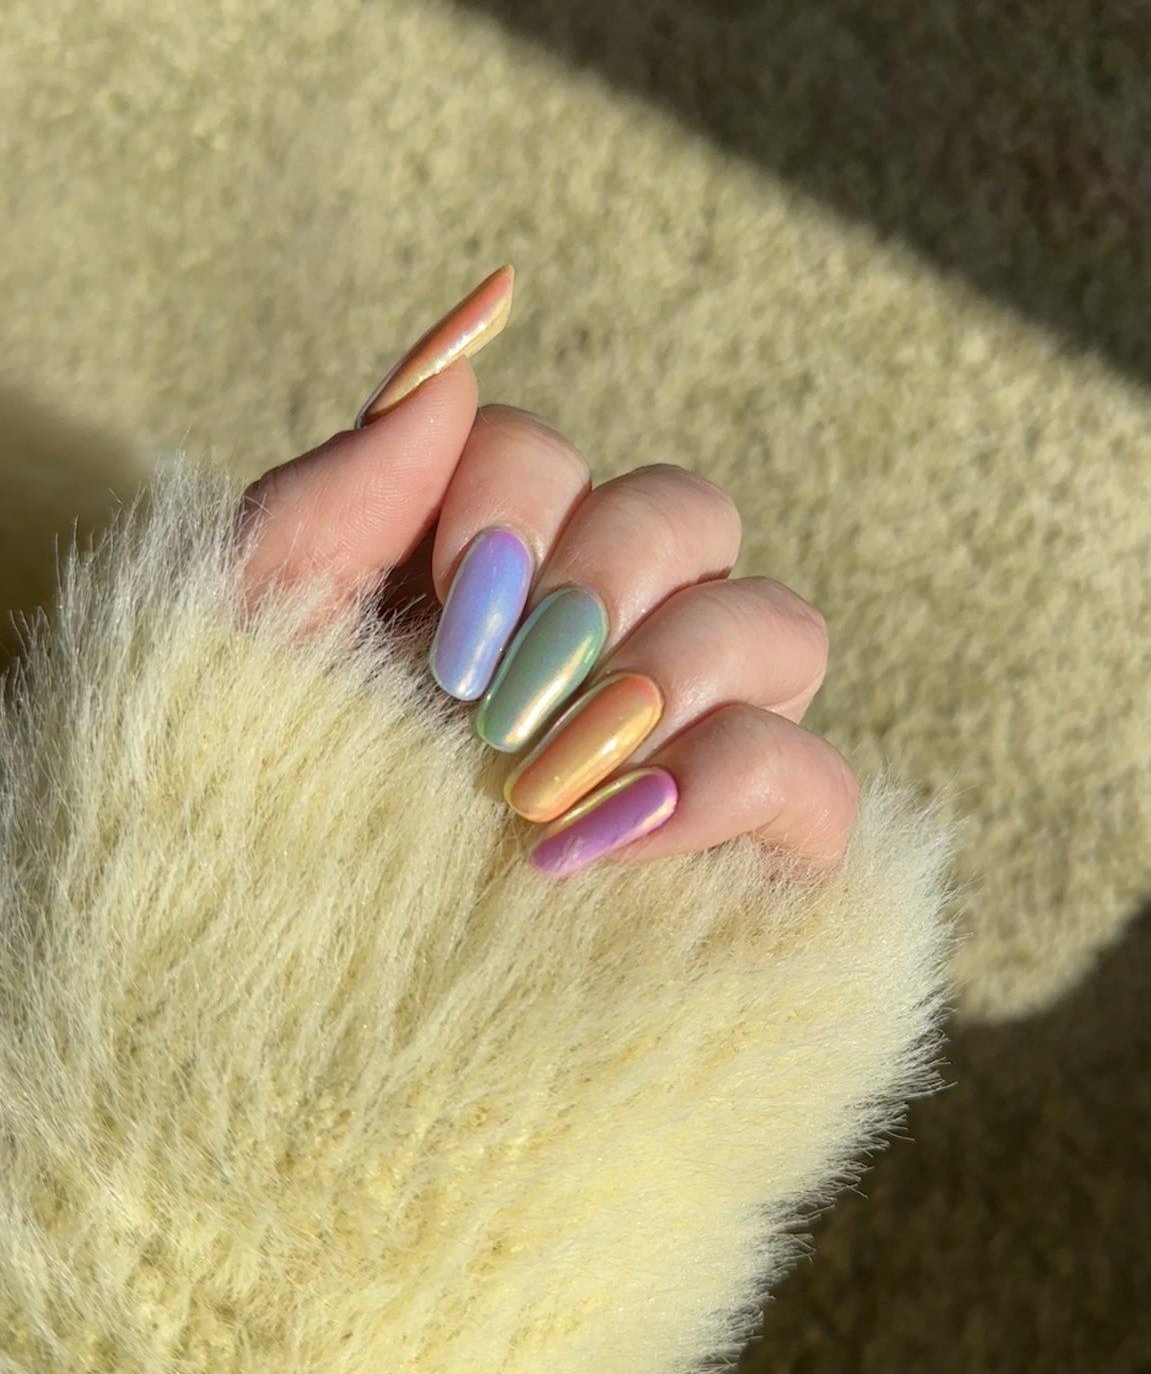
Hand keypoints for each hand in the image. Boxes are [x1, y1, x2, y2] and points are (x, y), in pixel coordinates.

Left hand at [241, 267, 856, 876]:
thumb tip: (464, 337)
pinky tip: (610, 842)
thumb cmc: (234, 827)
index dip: (508, 497)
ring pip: (778, 627)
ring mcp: (677, 759)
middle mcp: (593, 655)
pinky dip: (732, 786)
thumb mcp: (252, 645)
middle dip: (603, 571)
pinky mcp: (743, 872)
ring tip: (543, 775)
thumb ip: (338, 487)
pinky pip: (817, 783)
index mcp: (482, 590)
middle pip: (688, 514)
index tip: (434, 612)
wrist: (254, 1036)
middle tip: (496, 687)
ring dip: (671, 669)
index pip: (552, 455)